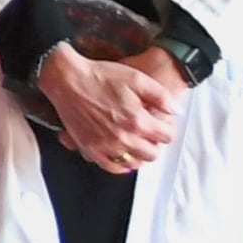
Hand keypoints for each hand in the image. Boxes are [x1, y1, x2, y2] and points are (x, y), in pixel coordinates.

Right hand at [38, 40, 183, 173]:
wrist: (67, 80)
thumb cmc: (100, 76)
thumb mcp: (136, 78)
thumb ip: (161, 96)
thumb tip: (175, 111)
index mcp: (137, 120)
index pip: (167, 137)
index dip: (168, 129)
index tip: (163, 124)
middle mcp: (123, 137)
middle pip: (153, 154)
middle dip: (156, 143)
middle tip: (150, 133)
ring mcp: (106, 146)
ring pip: (134, 163)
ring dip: (140, 154)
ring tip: (137, 142)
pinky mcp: (91, 149)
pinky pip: (112, 167)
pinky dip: (121, 164)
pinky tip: (122, 154)